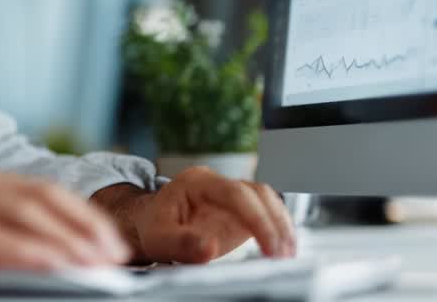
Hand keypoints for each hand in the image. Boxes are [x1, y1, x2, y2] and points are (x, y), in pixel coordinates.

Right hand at [0, 170, 130, 290]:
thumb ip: (5, 237)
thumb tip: (62, 256)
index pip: (47, 191)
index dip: (84, 215)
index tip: (113, 240)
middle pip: (45, 198)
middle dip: (86, 227)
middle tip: (116, 254)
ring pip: (28, 215)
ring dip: (68, 240)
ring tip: (96, 262)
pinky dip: (33, 251)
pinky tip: (56, 265)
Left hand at [135, 167, 295, 262]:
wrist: (149, 222)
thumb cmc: (153, 226)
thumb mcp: (159, 238)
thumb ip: (182, 243)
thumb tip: (209, 248)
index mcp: (197, 182)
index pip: (236, 193)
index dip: (257, 218)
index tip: (269, 245)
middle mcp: (218, 183)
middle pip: (258, 193)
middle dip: (275, 222)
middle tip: (283, 254)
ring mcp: (230, 195)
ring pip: (267, 200)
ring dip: (281, 225)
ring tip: (288, 254)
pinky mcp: (238, 211)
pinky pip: (265, 213)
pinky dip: (277, 230)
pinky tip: (282, 250)